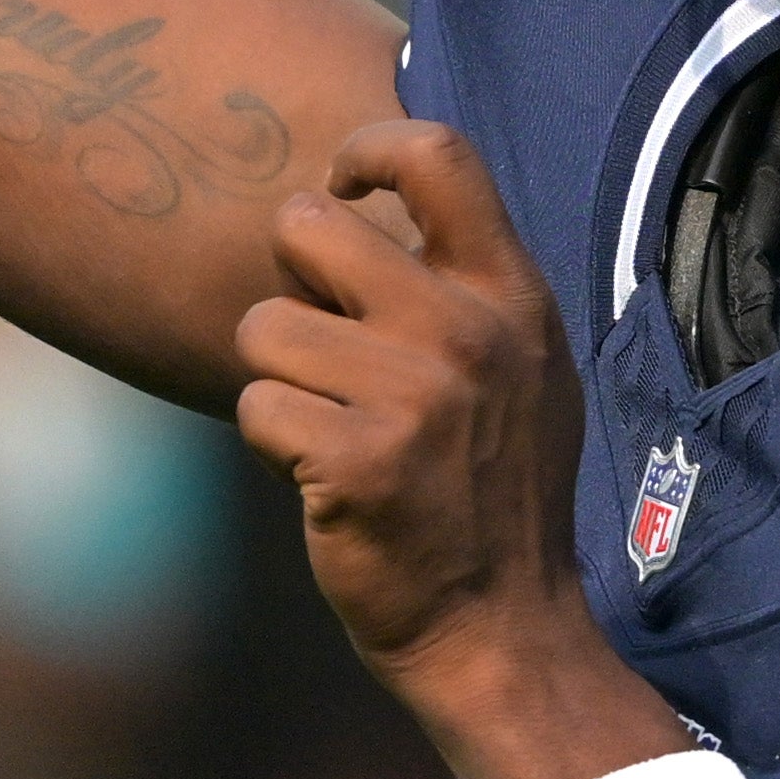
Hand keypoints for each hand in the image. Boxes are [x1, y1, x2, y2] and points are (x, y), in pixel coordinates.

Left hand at [233, 121, 675, 778]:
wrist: (501, 629)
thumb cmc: (493, 495)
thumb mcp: (522, 372)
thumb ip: (465, 291)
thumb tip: (371, 207)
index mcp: (511, 296)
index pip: (438, 154)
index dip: (366, 150)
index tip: (342, 189)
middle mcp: (466, 331)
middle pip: (307, 225)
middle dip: (288, 281)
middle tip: (319, 343)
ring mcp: (414, 395)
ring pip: (263, 327)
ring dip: (278, 381)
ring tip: (331, 427)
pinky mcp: (357, 460)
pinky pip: (257, 408)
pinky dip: (274, 446)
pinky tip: (326, 478)